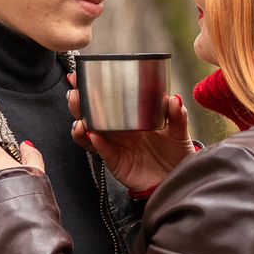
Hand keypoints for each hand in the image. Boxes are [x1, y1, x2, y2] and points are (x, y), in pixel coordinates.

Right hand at [69, 79, 190, 195]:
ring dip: (82, 126)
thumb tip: (174, 99)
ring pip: (90, 135)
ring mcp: (116, 147)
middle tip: (75, 94)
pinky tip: (94, 136)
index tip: (77, 76)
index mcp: (128, 117)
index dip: (89, 88)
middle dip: (78, 104)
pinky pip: (104, 153)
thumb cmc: (175, 152)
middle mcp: (118, 131)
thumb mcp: (179, 129)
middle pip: (90, 115)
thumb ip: (177, 115)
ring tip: (80, 120)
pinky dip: (98, 145)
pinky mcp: (118, 163)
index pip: (104, 100)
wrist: (179, 177)